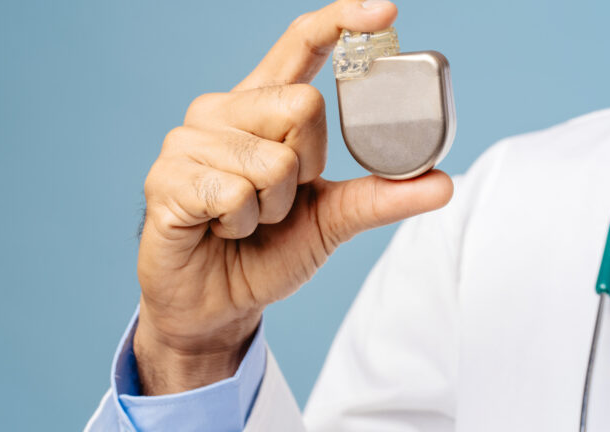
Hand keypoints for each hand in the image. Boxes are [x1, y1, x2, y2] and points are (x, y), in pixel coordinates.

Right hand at [134, 0, 453, 394]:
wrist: (217, 303)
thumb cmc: (266, 252)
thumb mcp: (331, 220)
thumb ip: (379, 196)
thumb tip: (443, 183)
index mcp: (261, 108)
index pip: (301, 44)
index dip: (341, 21)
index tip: (386, 12)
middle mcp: (222, 110)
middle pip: (302, 104)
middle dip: (307, 169)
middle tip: (279, 201)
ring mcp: (188, 141)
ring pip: (271, 160)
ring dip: (272, 209)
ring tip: (244, 221)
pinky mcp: (167, 178)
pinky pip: (235, 193)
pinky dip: (240, 225)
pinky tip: (218, 230)